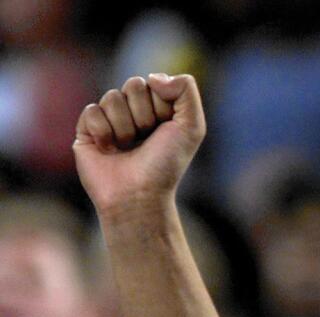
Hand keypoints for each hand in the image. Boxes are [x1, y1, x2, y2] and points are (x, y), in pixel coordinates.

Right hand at [74, 74, 205, 215]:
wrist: (139, 194)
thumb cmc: (166, 164)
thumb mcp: (192, 127)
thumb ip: (186, 91)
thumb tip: (154, 77)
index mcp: (157, 107)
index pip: (154, 82)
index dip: (161, 106)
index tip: (165, 129)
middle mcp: (133, 110)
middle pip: (133, 85)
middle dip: (144, 115)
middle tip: (146, 139)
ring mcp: (109, 118)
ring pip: (112, 97)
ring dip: (125, 127)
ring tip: (128, 147)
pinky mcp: (87, 129)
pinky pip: (92, 111)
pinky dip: (104, 132)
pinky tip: (109, 150)